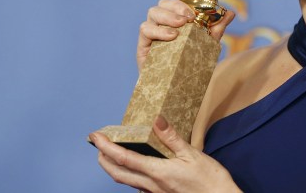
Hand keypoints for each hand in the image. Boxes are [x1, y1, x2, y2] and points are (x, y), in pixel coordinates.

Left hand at [90, 116, 240, 192]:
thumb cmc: (210, 180)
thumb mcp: (193, 154)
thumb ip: (171, 138)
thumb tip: (156, 120)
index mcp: (158, 171)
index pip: (123, 158)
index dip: (105, 147)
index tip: (95, 136)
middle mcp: (151, 185)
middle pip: (117, 173)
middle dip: (102, 159)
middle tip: (98, 144)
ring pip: (126, 181)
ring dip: (113, 168)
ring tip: (111, 154)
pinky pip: (138, 187)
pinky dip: (129, 176)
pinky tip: (135, 170)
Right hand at [136, 0, 235, 69]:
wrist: (177, 90)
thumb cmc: (189, 64)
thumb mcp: (206, 45)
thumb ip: (216, 29)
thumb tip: (230, 13)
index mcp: (176, 18)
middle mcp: (162, 22)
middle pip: (164, 2)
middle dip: (177, 4)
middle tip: (190, 16)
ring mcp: (151, 32)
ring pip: (153, 12)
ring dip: (168, 15)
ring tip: (182, 25)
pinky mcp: (143, 45)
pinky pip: (145, 29)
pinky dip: (158, 30)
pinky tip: (172, 36)